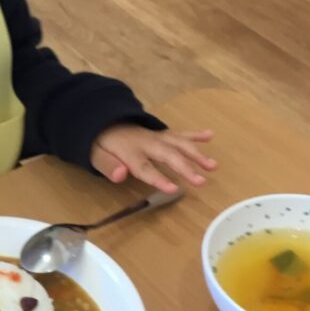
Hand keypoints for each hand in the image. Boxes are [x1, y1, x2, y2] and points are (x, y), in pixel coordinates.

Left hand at [90, 125, 216, 193]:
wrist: (102, 121)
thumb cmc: (101, 145)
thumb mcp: (96, 156)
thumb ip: (108, 166)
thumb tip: (121, 175)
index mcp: (129, 151)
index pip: (145, 168)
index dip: (158, 179)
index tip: (174, 189)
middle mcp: (147, 143)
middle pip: (168, 155)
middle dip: (185, 167)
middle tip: (202, 181)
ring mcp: (156, 136)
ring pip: (178, 143)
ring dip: (196, 153)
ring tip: (212, 165)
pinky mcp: (161, 134)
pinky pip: (179, 133)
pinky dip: (195, 134)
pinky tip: (210, 135)